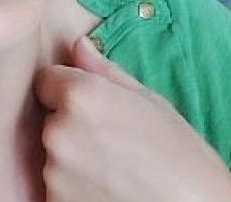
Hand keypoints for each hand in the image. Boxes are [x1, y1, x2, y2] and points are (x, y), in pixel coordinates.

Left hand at [33, 36, 230, 201]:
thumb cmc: (183, 160)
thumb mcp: (151, 103)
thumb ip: (104, 72)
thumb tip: (77, 45)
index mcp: (81, 96)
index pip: (47, 81)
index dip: (68, 91)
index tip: (94, 109)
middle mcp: (58, 132)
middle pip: (51, 121)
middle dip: (73, 128)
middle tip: (114, 146)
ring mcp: (53, 174)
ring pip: (53, 157)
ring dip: (73, 163)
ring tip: (115, 172)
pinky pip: (56, 189)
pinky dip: (74, 191)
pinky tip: (108, 192)